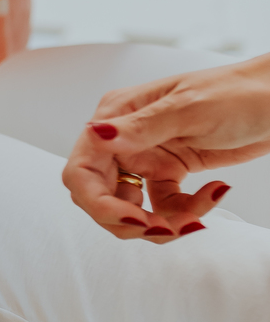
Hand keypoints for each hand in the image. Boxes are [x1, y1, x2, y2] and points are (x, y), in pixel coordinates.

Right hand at [62, 54, 269, 238]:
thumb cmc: (238, 92)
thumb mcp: (189, 108)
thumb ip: (140, 127)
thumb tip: (95, 133)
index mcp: (118, 115)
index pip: (82, 169)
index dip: (99, 202)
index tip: (133, 219)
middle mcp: (124, 138)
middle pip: (100, 196)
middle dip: (129, 220)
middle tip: (165, 229)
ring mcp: (145, 156)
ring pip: (129, 208)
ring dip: (160, 223)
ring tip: (196, 217)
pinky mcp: (168, 173)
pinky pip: (162, 208)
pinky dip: (185, 213)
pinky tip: (214, 192)